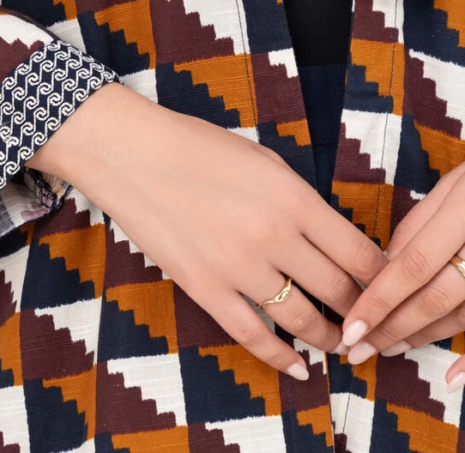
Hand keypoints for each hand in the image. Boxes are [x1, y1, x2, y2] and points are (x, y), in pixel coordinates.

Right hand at [30, 82, 387, 380]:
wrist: (130, 154)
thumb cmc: (196, 146)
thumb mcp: (263, 160)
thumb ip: (300, 201)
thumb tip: (332, 241)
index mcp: (293, 197)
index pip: (359, 253)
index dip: (380, 277)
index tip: (383, 285)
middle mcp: (273, 235)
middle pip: (339, 291)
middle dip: (360, 310)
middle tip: (366, 319)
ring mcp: (238, 266)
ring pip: (304, 321)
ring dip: (329, 338)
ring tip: (339, 344)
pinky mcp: (204, 287)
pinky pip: (253, 336)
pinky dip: (281, 359)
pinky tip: (297, 368)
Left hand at [337, 160, 464, 386]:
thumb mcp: (452, 188)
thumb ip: (420, 226)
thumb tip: (384, 264)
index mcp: (463, 215)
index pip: (413, 265)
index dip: (379, 299)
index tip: (349, 325)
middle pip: (433, 298)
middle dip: (391, 328)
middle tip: (356, 350)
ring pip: (459, 316)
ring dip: (420, 338)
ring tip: (384, 350)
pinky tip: (451, 379)